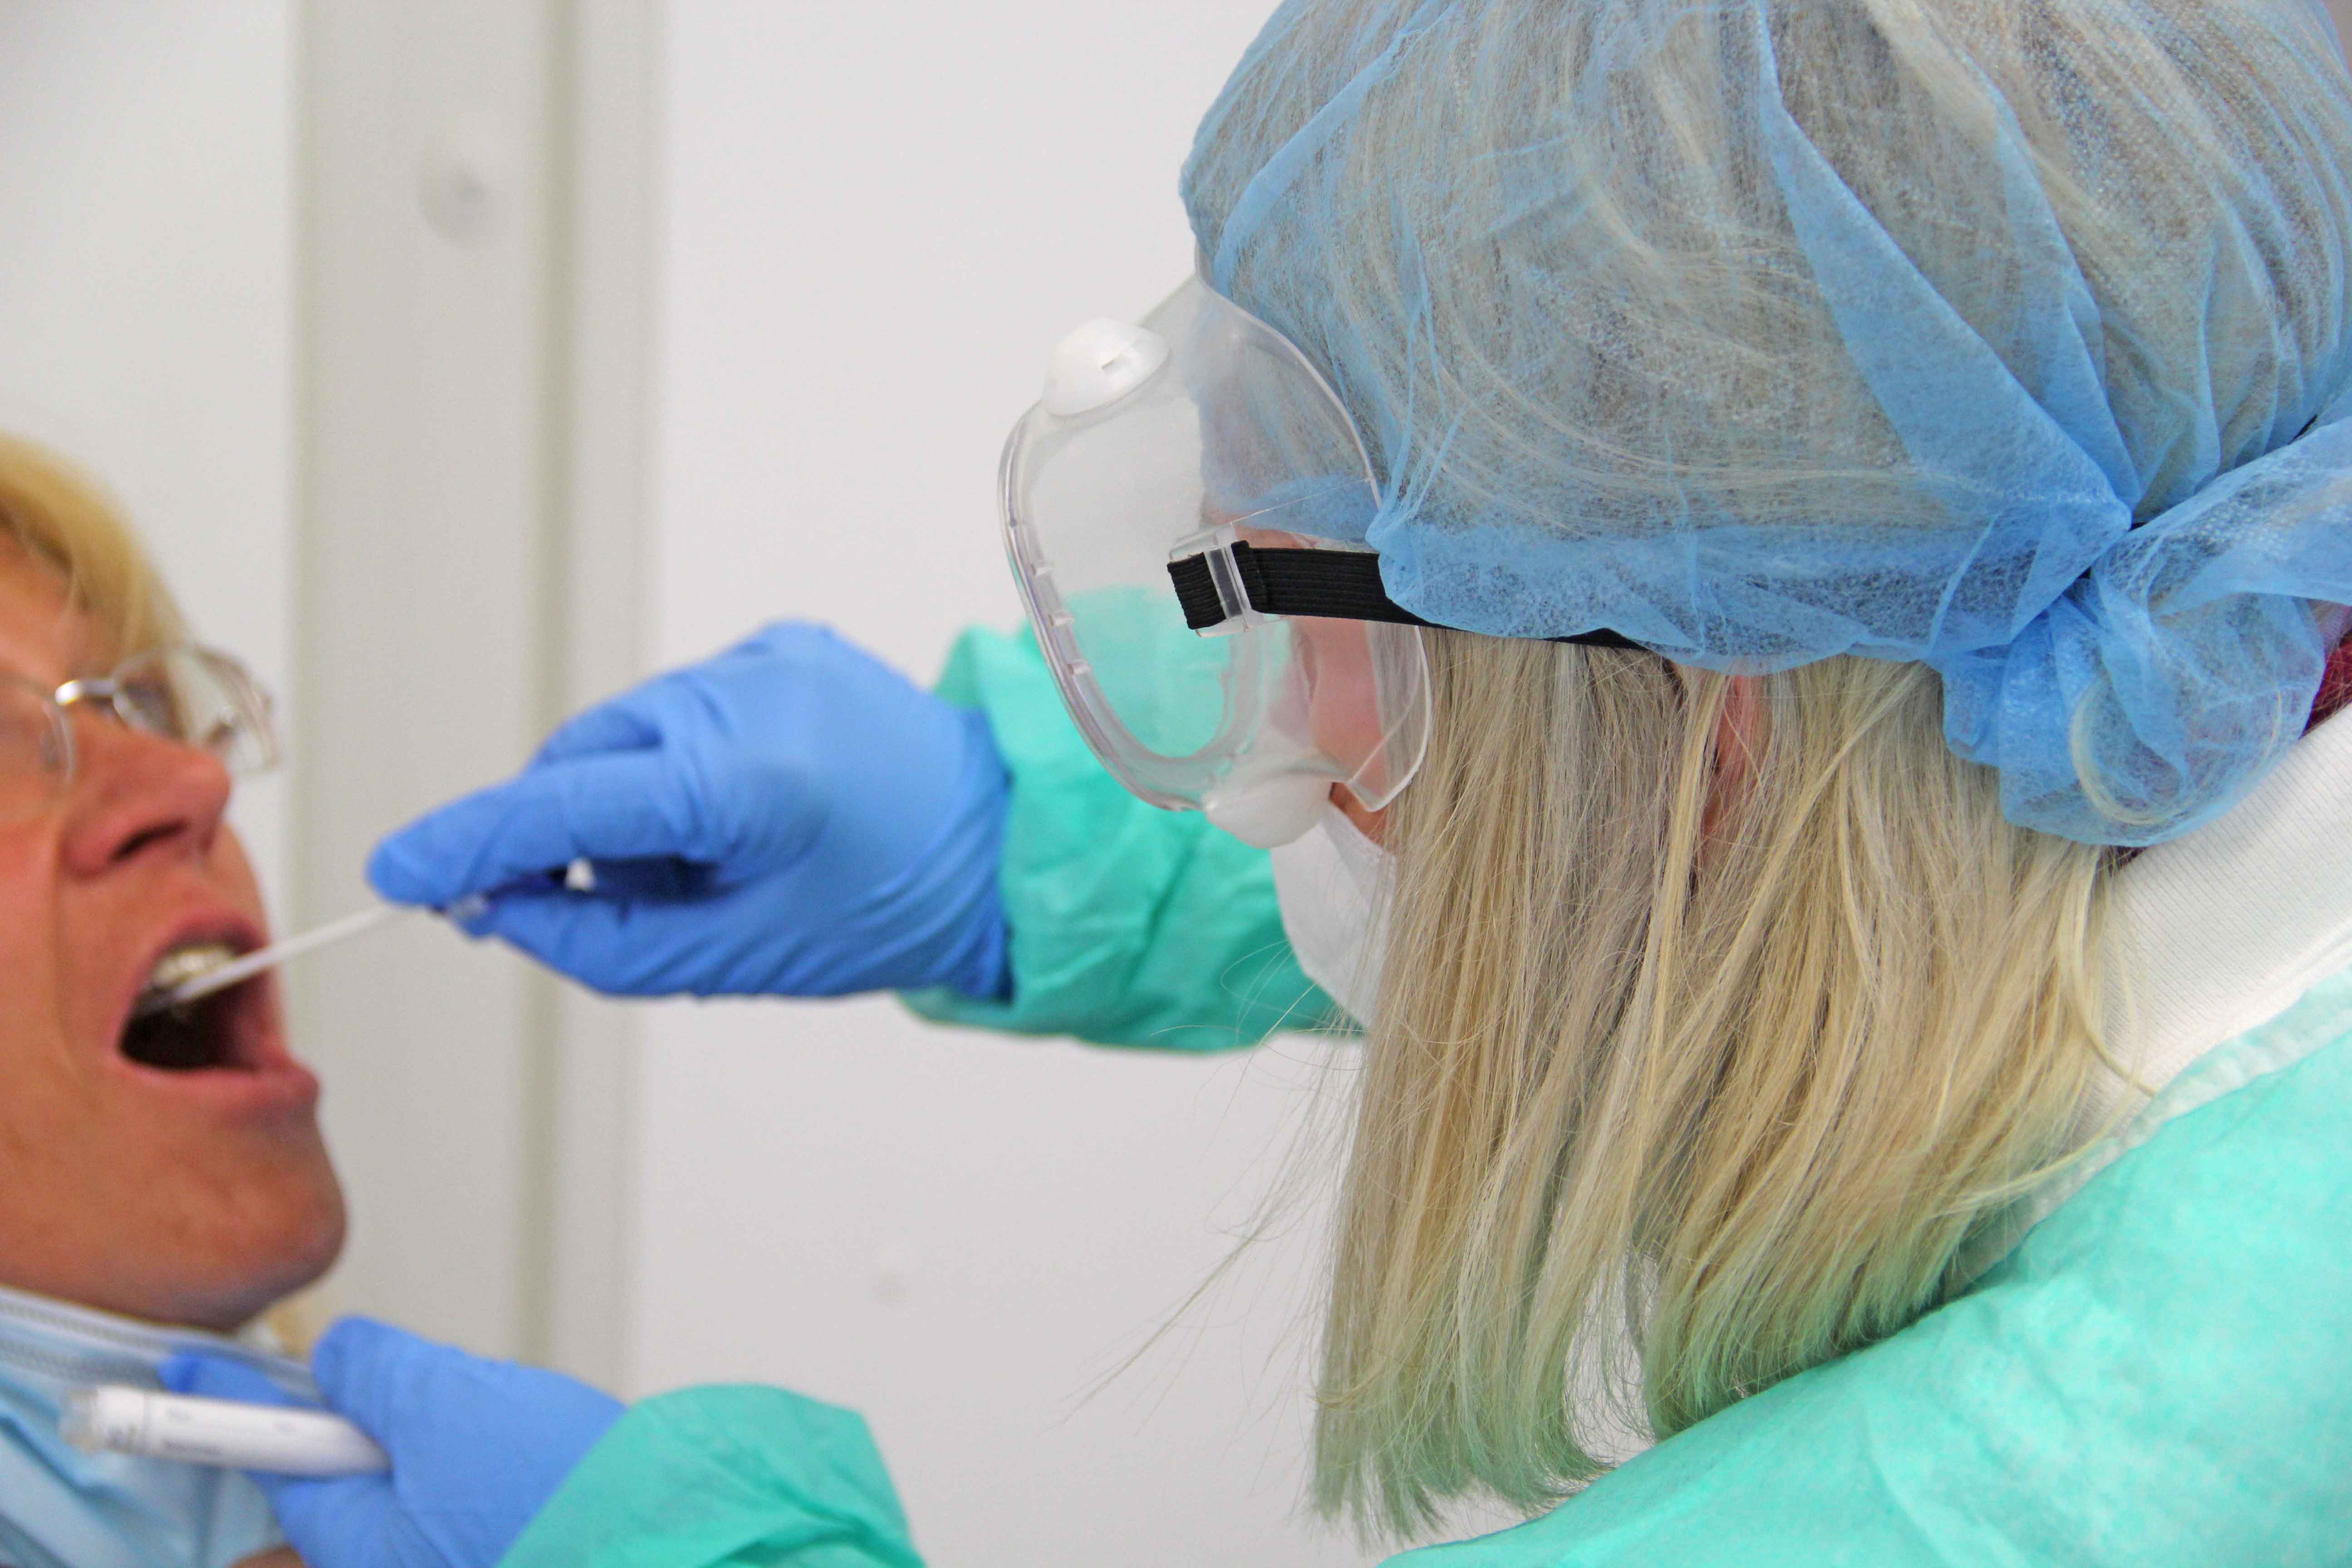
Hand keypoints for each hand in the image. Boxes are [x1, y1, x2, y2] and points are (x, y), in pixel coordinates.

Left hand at [163, 1318, 624, 1567]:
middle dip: (375, 1415)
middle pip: (345, 1472)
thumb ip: (377, 1371)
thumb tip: (342, 1352)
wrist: (669, 1531)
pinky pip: (462, 1490)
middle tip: (418, 1382)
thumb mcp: (446, 1403)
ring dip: (440, 1427)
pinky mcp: (498, 1539)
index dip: (227, 1403)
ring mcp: (444, 1550)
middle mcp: (390, 1556)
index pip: (272, 1456)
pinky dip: (482, 1451)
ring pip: (412, 1473)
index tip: (185, 1367)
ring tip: (504, 1415)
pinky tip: (529, 1439)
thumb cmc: (552, 1488)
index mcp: (355, 1537)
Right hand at [368, 621, 1010, 997]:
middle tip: (619, 902)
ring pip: (629, 735)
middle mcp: (747, 693)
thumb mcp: (740, 954)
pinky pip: (688, 708)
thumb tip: (502, 913)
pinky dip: (686, 766)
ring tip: (718, 862)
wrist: (1006, 843)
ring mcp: (768, 657)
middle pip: (584, 761)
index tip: (398, 878)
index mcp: (743, 776)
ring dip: (636, 806)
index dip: (469, 846)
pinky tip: (751, 811)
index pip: (563, 805)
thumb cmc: (891, 908)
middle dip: (575, 838)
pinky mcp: (787, 645)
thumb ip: (604, 942)